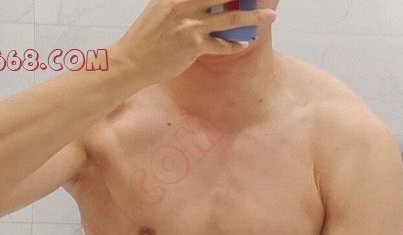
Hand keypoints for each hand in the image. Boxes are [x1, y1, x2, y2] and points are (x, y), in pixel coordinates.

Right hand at [115, 0, 277, 84]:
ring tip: (270, 17)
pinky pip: (221, 43)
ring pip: (231, 16)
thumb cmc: (147, 36)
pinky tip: (243, 43)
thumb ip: (182, 1)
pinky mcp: (193, 45)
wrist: (132, 60)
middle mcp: (183, 2)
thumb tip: (207, 2)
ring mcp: (189, 23)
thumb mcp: (161, 6)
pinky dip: (233, 44)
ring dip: (253, 17)